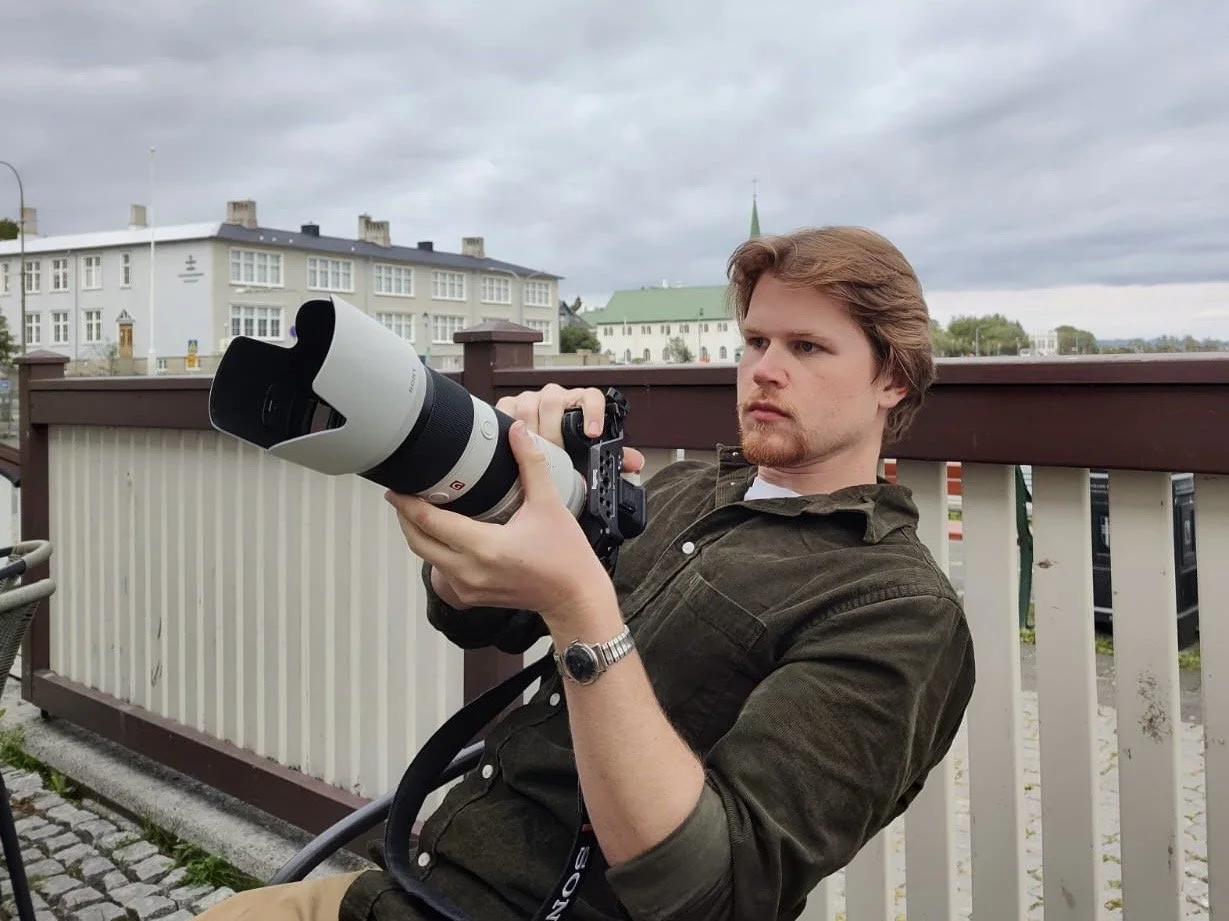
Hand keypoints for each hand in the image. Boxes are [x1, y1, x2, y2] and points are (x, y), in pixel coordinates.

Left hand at [389, 419, 613, 627]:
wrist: (573, 597)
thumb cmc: (565, 556)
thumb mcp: (549, 504)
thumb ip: (530, 464)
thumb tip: (517, 432)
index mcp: (486, 547)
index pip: (431, 523)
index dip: (408, 504)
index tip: (396, 489)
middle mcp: (470, 571)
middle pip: (418, 542)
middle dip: (405, 518)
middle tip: (401, 496)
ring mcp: (467, 587)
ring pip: (427, 558)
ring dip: (418, 535)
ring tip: (419, 511)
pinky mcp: (470, 595)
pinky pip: (441, 571)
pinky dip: (435, 551)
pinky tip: (443, 534)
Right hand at [497, 384, 644, 475]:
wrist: (536, 444)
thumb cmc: (566, 447)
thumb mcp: (589, 453)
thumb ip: (615, 457)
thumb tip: (636, 463)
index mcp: (579, 404)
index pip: (591, 397)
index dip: (593, 412)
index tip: (592, 432)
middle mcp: (556, 397)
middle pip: (554, 401)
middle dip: (553, 429)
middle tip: (554, 451)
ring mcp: (532, 399)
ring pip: (529, 404)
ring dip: (531, 429)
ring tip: (533, 449)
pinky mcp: (510, 404)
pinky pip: (507, 406)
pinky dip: (509, 422)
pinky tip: (512, 439)